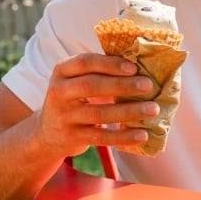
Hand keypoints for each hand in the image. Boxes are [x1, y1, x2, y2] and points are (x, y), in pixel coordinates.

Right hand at [35, 52, 159, 157]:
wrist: (48, 133)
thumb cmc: (73, 99)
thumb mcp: (75, 81)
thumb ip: (99, 73)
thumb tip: (140, 68)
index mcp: (61, 71)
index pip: (85, 62)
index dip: (110, 64)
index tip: (134, 67)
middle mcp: (58, 92)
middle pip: (91, 86)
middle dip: (122, 85)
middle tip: (148, 86)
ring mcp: (64, 116)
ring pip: (99, 113)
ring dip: (129, 111)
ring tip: (153, 110)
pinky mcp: (72, 137)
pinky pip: (101, 137)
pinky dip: (123, 136)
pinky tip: (142, 134)